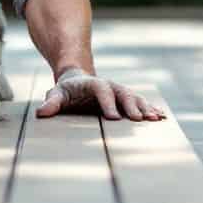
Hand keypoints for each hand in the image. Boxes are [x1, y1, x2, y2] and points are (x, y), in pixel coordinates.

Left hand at [36, 67, 165, 120]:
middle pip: (123, 93)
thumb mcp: (56, 95)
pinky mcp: (125, 100)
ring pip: (135, 97)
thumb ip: (51, 103)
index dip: (108, 103)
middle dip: (132, 106)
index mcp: (93, 84)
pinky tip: (161, 117)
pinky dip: (151, 108)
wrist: (77, 82)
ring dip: (145, 107)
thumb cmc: (66, 92)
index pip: (102, 90)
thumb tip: (41, 113)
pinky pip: (141, 103)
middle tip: (139, 119)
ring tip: (155, 118)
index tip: (114, 118)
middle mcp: (109, 86)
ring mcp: (119, 92)